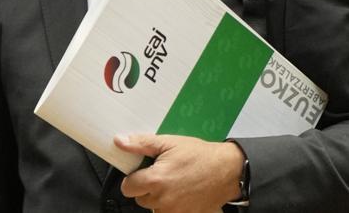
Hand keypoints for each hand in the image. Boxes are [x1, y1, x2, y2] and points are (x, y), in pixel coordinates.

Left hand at [115, 134, 243, 212]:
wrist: (228, 170)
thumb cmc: (201, 155)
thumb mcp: (171, 142)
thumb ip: (142, 143)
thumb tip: (120, 142)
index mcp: (156, 180)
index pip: (127, 187)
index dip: (135, 177)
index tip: (145, 171)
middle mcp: (162, 200)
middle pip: (140, 198)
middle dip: (148, 187)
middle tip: (165, 174)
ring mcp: (173, 211)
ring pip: (153, 207)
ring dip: (159, 198)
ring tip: (176, 183)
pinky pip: (168, 212)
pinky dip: (172, 205)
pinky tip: (182, 193)